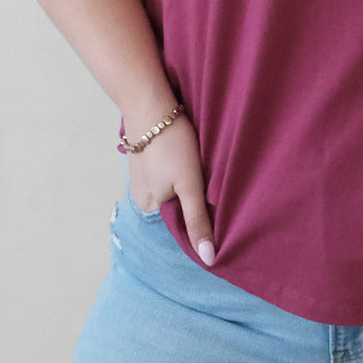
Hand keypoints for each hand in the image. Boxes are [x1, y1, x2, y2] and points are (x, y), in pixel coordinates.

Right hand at [125, 112, 216, 265]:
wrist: (151, 103)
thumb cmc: (171, 144)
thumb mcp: (189, 185)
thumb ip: (197, 221)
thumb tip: (208, 260)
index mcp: (148, 209)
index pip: (180, 226)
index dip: (200, 223)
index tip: (221, 217)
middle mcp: (142, 197)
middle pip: (176, 208)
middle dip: (195, 202)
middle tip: (216, 189)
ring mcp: (143, 176)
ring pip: (173, 189)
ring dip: (189, 185)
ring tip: (206, 174)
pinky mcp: (149, 158)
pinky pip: (169, 173)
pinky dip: (181, 171)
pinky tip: (193, 161)